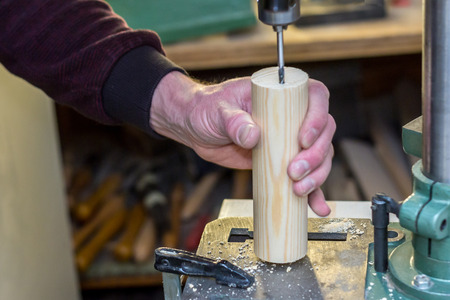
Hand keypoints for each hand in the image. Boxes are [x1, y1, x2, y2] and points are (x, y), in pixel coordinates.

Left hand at [151, 72, 334, 215]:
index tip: (303, 139)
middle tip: (294, 172)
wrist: (196, 128)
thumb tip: (252, 135)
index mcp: (280, 94)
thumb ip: (233, 121)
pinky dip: (314, 192)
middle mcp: (291, 116)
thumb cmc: (207, 110)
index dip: (317, 118)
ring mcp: (288, 140)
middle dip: (316, 155)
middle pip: (323, 132)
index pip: (315, 97)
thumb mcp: (217, 111)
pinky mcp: (282, 162)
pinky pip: (305, 176)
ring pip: (320, 156)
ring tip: (299, 190)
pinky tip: (318, 207)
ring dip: (318, 175)